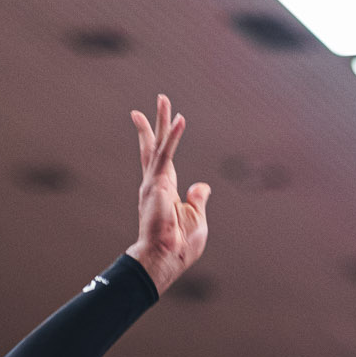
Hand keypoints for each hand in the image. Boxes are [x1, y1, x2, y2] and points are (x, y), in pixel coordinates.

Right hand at [125, 93, 209, 295]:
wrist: (165, 258)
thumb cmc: (179, 245)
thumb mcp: (196, 219)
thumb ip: (197, 199)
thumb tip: (201, 185)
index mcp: (165, 190)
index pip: (162, 159)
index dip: (163, 140)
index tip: (161, 123)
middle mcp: (155, 183)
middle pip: (155, 145)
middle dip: (156, 122)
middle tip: (160, 99)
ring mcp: (154, 182)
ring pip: (158, 144)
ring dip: (161, 120)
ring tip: (163, 98)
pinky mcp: (157, 184)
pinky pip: (167, 154)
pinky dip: (174, 136)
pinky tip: (180, 119)